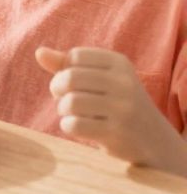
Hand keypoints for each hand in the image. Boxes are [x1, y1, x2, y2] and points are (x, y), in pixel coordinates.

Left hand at [37, 47, 186, 169]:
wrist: (154, 141)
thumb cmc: (117, 104)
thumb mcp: (99, 79)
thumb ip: (67, 65)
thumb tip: (39, 52)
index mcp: (120, 63)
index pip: (75, 55)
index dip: (65, 69)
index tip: (74, 83)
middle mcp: (125, 83)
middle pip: (69, 78)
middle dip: (58, 89)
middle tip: (66, 100)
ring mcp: (123, 108)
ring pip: (70, 102)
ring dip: (63, 110)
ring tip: (73, 115)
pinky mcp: (117, 132)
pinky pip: (74, 125)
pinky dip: (68, 127)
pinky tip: (80, 128)